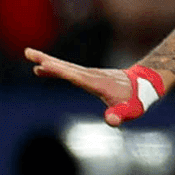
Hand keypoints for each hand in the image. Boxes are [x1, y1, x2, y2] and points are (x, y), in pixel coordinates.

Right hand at [24, 50, 166, 124]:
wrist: (145, 85)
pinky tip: (42, 70)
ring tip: (30, 56)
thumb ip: (121, 115)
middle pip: (67, 67)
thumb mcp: (132, 110)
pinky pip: (68, 71)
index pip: (76, 76)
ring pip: (66, 66)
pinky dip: (55, 69)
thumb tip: (111, 121)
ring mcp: (90, 74)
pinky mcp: (88, 75)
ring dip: (48, 61)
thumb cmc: (137, 100)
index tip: (45, 64)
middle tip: (29, 53)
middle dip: (48, 60)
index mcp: (98, 83)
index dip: (60, 71)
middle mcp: (92, 75)